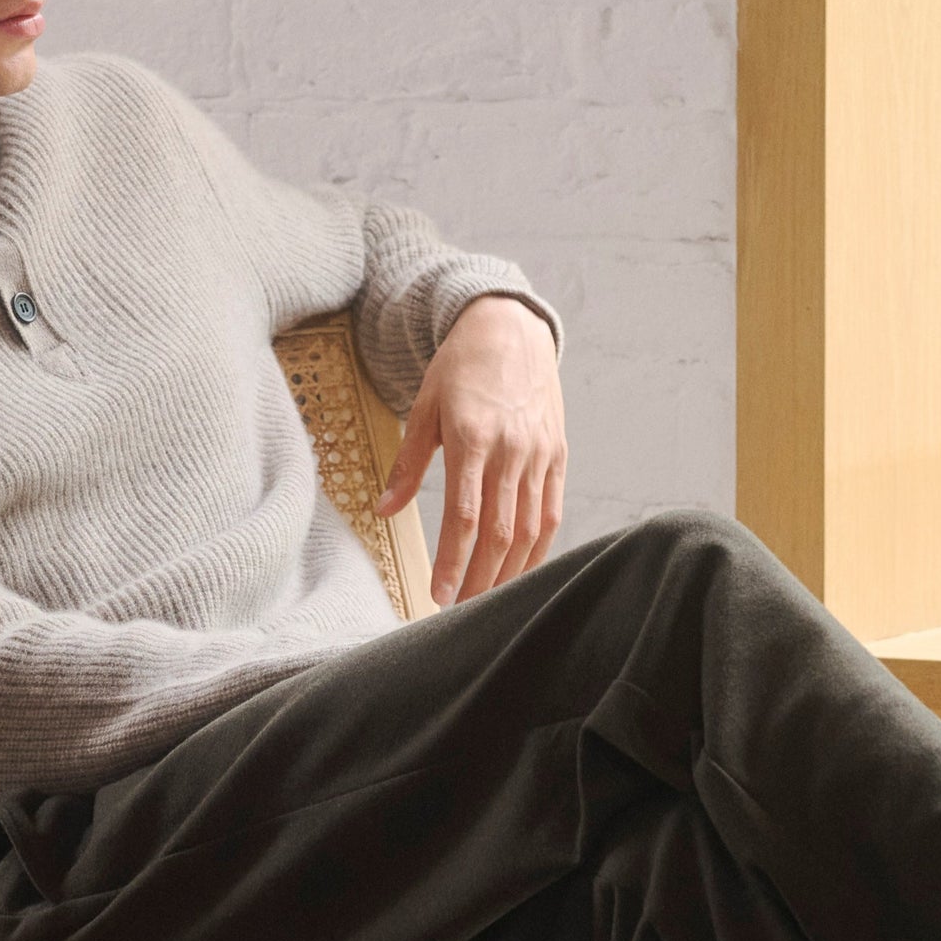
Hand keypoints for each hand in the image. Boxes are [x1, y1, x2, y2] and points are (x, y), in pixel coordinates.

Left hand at [376, 295, 564, 605]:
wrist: (510, 328)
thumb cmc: (461, 367)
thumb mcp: (423, 408)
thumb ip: (407, 464)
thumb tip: (383, 510)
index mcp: (473, 438)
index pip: (464, 516)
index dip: (453, 562)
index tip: (439, 595)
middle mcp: (512, 450)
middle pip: (499, 532)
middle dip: (480, 579)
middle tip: (462, 613)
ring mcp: (539, 455)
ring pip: (529, 530)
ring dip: (508, 572)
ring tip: (488, 601)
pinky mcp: (557, 455)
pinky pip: (551, 512)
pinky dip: (538, 549)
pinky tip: (521, 571)